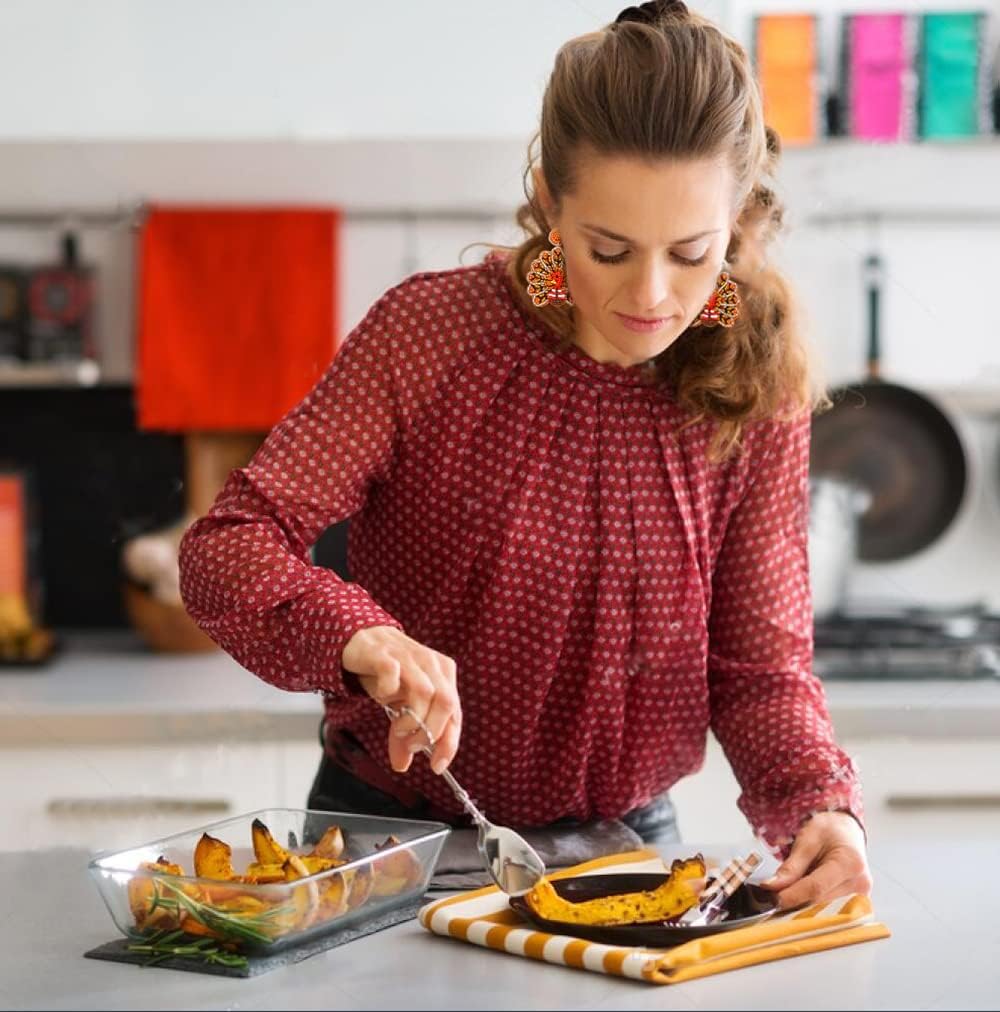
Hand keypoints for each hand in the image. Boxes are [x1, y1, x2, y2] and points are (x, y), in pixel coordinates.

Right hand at [342, 625, 460, 774]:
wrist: (363, 640)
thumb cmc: (389, 673)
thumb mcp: (400, 704)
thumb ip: (405, 732)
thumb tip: (402, 764)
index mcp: (444, 675)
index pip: (455, 713)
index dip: (449, 742)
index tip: (437, 765)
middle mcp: (432, 664)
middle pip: (446, 703)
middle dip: (430, 731)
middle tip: (412, 744)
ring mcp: (410, 657)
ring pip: (424, 692)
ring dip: (411, 719)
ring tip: (398, 729)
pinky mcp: (385, 655)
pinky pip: (393, 675)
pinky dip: (388, 692)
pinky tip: (382, 696)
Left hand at [761, 811, 871, 909]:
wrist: (846, 832)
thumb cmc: (830, 831)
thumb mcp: (807, 839)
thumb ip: (791, 865)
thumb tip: (773, 886)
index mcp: (850, 864)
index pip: (816, 887)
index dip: (792, 895)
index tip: (773, 899)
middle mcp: (860, 885)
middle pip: (819, 902)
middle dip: (794, 900)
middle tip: (774, 895)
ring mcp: (860, 897)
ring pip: (822, 910)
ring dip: (802, 904)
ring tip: (791, 889)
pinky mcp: (855, 905)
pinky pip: (828, 910)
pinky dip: (812, 904)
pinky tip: (804, 894)